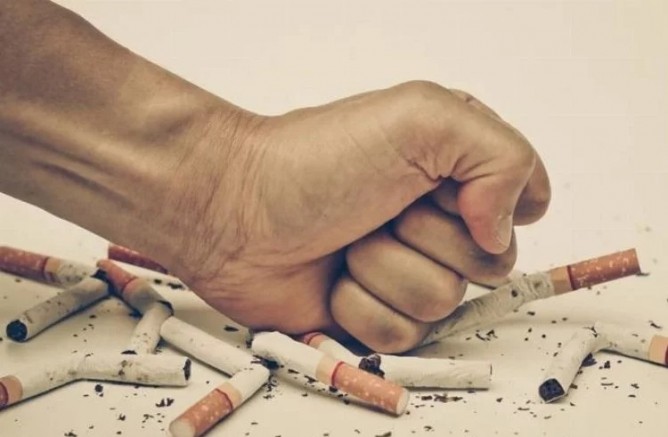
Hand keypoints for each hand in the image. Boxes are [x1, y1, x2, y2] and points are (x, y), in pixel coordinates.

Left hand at [159, 81, 549, 351]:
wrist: (234, 209)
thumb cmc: (315, 158)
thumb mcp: (422, 116)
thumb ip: (501, 154)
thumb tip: (506, 230)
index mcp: (457, 169)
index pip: (525, 206)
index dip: (485, 205)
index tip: (435, 186)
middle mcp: (438, 220)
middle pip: (490, 264)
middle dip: (425, 238)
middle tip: (378, 211)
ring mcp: (407, 270)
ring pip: (442, 303)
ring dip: (386, 271)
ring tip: (348, 241)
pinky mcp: (375, 315)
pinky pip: (402, 336)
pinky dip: (361, 307)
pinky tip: (333, 278)